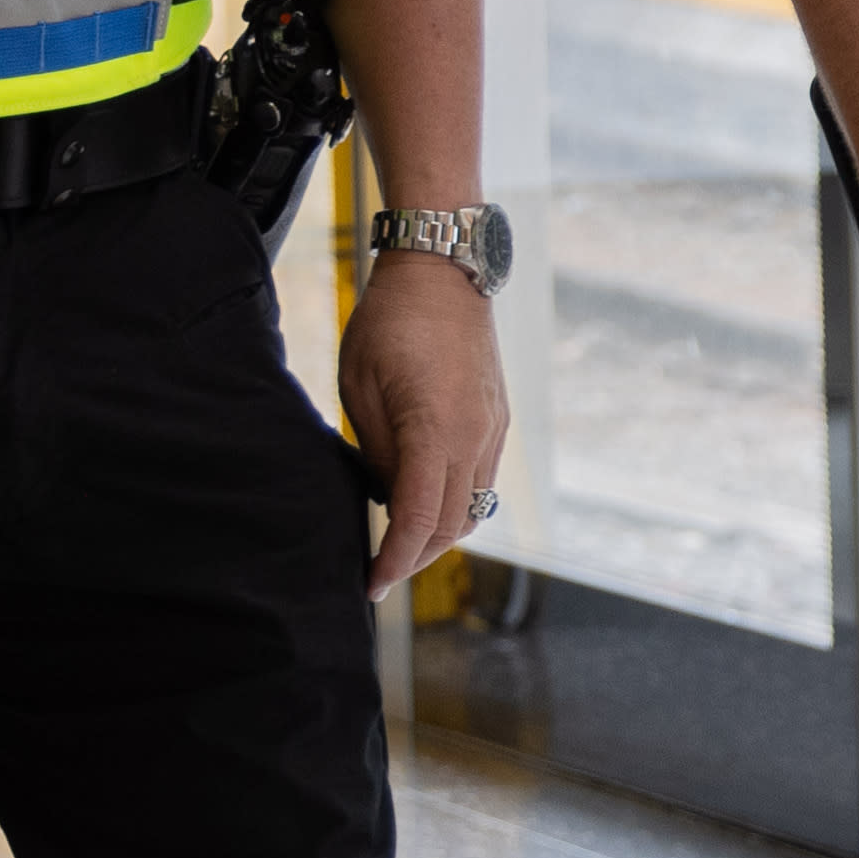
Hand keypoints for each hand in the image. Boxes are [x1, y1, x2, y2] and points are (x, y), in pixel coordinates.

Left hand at [342, 248, 512, 589]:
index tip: (370, 585)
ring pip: (473, 510)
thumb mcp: (360, 389)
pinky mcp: (498, 421)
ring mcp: (494, 430)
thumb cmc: (390, 323)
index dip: (394, 560)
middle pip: (453, 526)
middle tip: (379, 571)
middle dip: (416, 558)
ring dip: (438, 535)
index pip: (418, 518)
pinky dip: (454, 505)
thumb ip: (378, 452)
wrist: (443, 272)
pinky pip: (481, 483)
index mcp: (436, 429)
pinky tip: (423, 499)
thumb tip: (391, 499)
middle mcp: (477, 437)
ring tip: (399, 541)